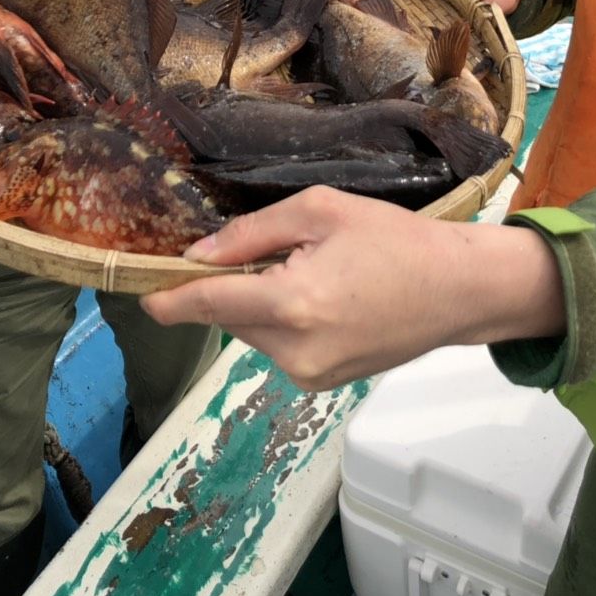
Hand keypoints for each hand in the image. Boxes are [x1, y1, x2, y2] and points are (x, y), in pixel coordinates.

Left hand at [142, 187, 564, 390]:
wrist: (457, 290)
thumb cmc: (395, 240)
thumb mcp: (320, 211)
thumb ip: (252, 233)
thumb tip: (199, 254)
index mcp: (292, 304)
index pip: (207, 305)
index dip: (169, 298)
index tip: (139, 292)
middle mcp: (294, 351)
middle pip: (230, 316)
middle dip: (234, 285)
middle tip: (279, 249)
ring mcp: (309, 375)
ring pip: (254, 331)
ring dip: (262, 302)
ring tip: (316, 270)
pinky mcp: (322, 383)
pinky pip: (280, 346)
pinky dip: (286, 319)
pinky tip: (327, 296)